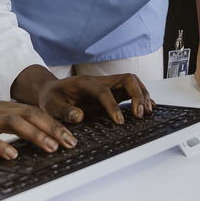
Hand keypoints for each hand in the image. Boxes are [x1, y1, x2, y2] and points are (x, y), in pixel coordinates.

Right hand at [0, 100, 78, 161]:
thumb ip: (11, 130)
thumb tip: (38, 140)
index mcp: (3, 109)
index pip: (35, 113)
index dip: (55, 124)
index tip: (72, 138)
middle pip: (31, 115)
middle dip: (53, 129)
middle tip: (70, 143)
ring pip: (14, 123)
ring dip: (35, 135)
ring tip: (50, 148)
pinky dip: (1, 147)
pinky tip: (13, 156)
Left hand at [35, 73, 153, 124]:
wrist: (51, 92)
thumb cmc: (51, 99)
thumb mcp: (51, 106)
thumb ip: (64, 111)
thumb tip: (79, 116)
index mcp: (84, 82)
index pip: (104, 91)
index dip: (113, 106)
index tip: (119, 121)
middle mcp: (99, 81)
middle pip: (125, 79)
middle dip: (136, 95)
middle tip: (139, 115)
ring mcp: (107, 85)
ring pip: (132, 82)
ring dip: (142, 95)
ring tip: (146, 112)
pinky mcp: (111, 93)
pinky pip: (131, 90)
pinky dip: (142, 97)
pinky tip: (148, 108)